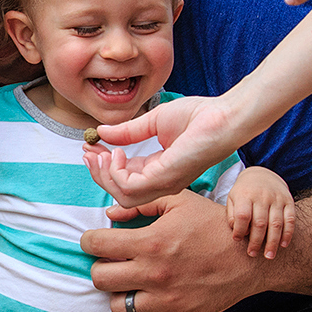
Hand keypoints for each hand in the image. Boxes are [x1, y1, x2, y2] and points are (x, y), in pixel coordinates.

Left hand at [81, 191, 262, 311]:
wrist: (250, 258)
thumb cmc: (213, 225)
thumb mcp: (179, 200)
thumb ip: (141, 203)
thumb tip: (110, 213)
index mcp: (150, 242)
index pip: (96, 245)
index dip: (90, 240)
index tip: (96, 240)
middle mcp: (154, 273)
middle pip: (99, 278)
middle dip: (101, 266)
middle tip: (112, 261)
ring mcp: (165, 300)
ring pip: (117, 307)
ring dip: (118, 293)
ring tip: (129, 282)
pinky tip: (148, 297)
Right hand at [82, 95, 242, 207]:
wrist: (222, 116)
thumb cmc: (198, 116)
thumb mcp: (153, 121)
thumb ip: (128, 131)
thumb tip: (101, 132)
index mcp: (159, 170)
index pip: (124, 177)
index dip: (103, 164)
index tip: (89, 146)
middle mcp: (161, 182)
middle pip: (120, 192)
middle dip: (98, 174)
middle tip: (89, 152)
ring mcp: (164, 184)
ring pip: (121, 195)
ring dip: (104, 175)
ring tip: (101, 153)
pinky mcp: (165, 179)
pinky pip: (129, 187)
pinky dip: (115, 173)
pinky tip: (117, 153)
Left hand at [226, 166, 296, 259]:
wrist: (262, 174)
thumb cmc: (244, 192)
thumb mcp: (232, 198)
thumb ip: (232, 215)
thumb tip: (236, 233)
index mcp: (245, 195)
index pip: (243, 215)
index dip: (240, 230)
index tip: (237, 240)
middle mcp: (262, 196)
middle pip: (260, 222)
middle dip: (256, 241)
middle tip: (252, 254)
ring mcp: (277, 199)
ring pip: (276, 223)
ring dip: (273, 242)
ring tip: (269, 256)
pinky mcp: (289, 201)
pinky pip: (290, 220)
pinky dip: (288, 234)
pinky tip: (283, 245)